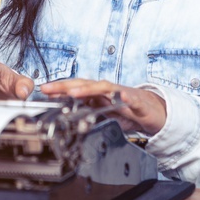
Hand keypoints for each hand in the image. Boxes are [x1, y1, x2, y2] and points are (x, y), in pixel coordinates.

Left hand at [38, 79, 166, 134]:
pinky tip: (120, 97)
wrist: (155, 112)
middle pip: (86, 84)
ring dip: (89, 89)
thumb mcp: (105, 113)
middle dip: (67, 86)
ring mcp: (123, 94)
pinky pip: (131, 99)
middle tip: (51, 89)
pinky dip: (125, 97)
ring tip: (75, 92)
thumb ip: (89, 111)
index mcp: (100, 93)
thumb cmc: (129, 110)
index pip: (77, 87)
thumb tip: (69, 115)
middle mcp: (109, 90)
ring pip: (105, 88)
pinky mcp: (138, 103)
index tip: (44, 90)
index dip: (60, 88)